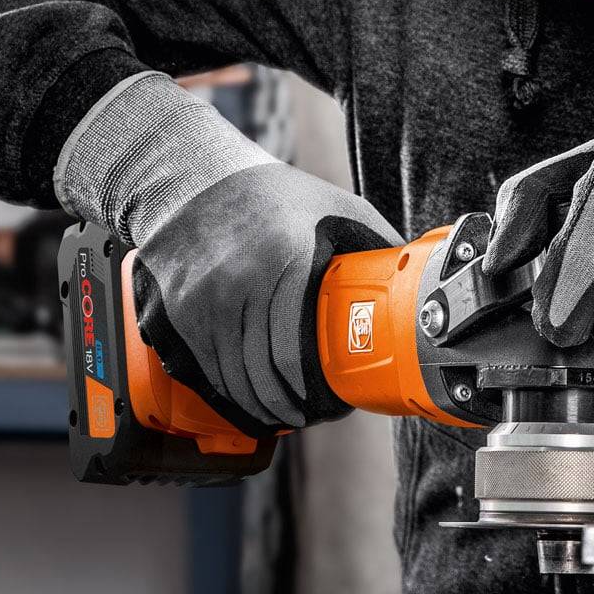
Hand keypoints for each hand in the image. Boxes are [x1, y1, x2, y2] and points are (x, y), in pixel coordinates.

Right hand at [54, 70, 399, 433]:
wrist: (195, 180)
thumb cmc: (274, 195)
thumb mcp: (336, 207)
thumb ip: (375, 245)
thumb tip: (416, 282)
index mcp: (285, 259)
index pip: (296, 351)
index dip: (317, 390)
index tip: (336, 403)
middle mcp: (237, 283)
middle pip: (265, 373)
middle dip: (295, 405)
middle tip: (316, 414)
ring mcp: (202, 301)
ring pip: (234, 379)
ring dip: (262, 406)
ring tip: (288, 412)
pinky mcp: (177, 313)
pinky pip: (206, 370)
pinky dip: (230, 392)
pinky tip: (252, 399)